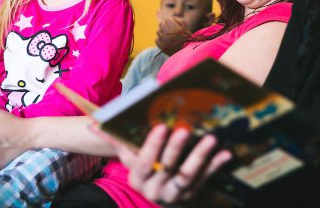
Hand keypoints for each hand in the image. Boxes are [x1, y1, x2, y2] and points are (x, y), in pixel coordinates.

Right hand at [99, 124, 231, 203]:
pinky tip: (226, 152)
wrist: (158, 188)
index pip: (144, 163)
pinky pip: (206, 179)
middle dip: (176, 149)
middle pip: (167, 168)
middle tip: (184, 129)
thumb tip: (94, 125)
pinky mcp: (192, 193)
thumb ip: (115, 139)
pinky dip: (216, 165)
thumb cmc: (143, 163)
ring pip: (188, 176)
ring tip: (211, 138)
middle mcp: (155, 189)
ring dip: (200, 156)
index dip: (152, 146)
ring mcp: (175, 194)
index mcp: (137, 178)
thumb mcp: (128, 155)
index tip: (161, 127)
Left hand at [156, 17, 189, 55]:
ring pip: (158, 31)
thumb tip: (170, 18)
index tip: (175, 25)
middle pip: (161, 24)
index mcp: (175, 29)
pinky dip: (160, 39)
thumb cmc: (186, 39)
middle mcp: (168, 34)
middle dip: (166, 26)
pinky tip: (167, 42)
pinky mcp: (160, 46)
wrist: (185, 54)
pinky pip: (157, 39)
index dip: (171, 21)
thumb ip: (178, 19)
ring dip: (163, 32)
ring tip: (169, 36)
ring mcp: (163, 41)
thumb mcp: (186, 27)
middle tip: (171, 30)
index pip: (168, 19)